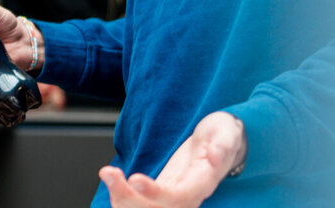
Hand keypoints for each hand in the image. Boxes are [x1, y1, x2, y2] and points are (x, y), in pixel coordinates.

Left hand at [99, 111, 245, 206]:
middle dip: (130, 198)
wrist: (222, 143)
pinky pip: (141, 201)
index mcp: (203, 183)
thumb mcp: (228, 133)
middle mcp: (188, 196)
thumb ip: (223, 144)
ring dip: (122, 197)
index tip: (135, 179)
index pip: (179, 197)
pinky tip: (110, 176)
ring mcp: (174, 196)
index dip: (156, 193)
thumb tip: (215, 156)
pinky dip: (123, 193)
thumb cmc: (224, 135)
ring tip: (107, 173)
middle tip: (109, 173)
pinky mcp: (163, 191)